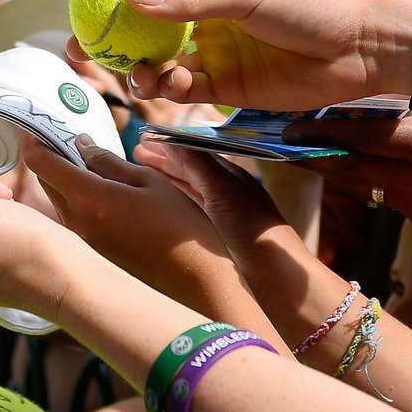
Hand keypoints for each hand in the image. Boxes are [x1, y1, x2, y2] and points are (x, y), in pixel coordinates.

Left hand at [22, 138, 240, 302]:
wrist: (195, 282)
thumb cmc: (179, 227)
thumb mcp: (148, 181)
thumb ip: (108, 161)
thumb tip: (80, 143)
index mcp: (89, 198)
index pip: (41, 162)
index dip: (37, 140)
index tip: (42, 126)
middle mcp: (75, 223)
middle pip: (46, 181)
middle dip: (51, 157)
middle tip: (70, 141)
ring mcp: (80, 243)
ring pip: (58, 201)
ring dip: (65, 181)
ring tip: (92, 167)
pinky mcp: (89, 255)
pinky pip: (72, 220)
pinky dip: (77, 202)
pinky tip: (102, 197)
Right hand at [108, 0, 411, 111]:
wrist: (364, 48)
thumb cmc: (314, 6)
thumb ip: (191, 1)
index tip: (84, 2)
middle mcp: (208, 19)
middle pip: (147, 29)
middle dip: (114, 40)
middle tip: (85, 51)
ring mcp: (218, 54)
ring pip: (162, 63)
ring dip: (143, 69)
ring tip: (141, 75)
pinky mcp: (231, 89)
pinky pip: (188, 90)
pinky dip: (172, 90)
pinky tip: (172, 87)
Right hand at [131, 141, 288, 258]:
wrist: (273, 276)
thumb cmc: (254, 229)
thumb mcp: (222, 190)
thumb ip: (197, 163)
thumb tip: (173, 138)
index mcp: (230, 176)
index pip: (195, 152)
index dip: (171, 143)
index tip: (148, 135)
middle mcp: (224, 193)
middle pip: (189, 169)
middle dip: (164, 158)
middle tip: (138, 149)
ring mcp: (218, 215)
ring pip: (186, 190)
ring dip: (165, 178)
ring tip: (141, 169)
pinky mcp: (212, 237)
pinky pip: (186, 210)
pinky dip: (170, 201)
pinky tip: (158, 200)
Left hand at [283, 111, 411, 223]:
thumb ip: (388, 107)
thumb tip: (332, 106)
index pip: (366, 141)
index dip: (325, 136)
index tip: (291, 130)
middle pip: (355, 170)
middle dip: (316, 158)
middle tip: (284, 144)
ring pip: (362, 186)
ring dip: (332, 169)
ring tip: (303, 151)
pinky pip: (379, 196)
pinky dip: (360, 179)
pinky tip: (341, 165)